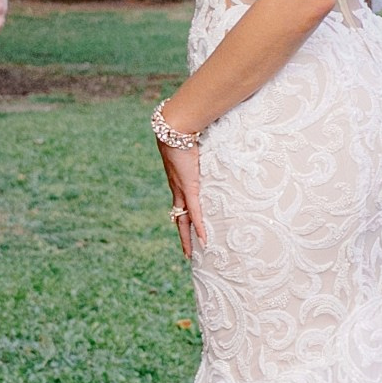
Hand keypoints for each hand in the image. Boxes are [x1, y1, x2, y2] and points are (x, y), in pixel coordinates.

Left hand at [157, 124, 205, 257]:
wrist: (174, 128)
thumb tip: (207, 141)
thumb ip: (198, 149)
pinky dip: (200, 227)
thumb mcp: (190, 145)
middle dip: (183, 236)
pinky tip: (204, 240)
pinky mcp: (189, 187)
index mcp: (176, 180)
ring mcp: (182, 189)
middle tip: (187, 253)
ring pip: (184, 220)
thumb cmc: (183, 132)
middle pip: (179, 218)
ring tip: (191, 254)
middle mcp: (176, 188)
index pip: (179, 204)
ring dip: (188, 238)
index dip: (182, 218)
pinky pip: (195, 212)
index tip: (186, 229)